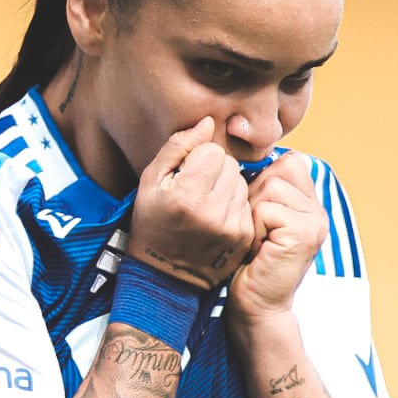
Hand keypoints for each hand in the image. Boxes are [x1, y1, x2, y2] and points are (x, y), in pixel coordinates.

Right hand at [127, 116, 254, 289]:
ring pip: (240, 182)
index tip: (184, 174)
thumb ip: (179, 146)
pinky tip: (215, 216)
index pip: (213, 150)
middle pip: (230, 164)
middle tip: (195, 188)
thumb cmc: (152, 223)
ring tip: (204, 203)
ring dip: (225, 186)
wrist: (163, 276)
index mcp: (187, 196)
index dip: (197, 157)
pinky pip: (246, 202)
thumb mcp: (151, 181)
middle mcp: (213, 212)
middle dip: (213, 169)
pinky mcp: (244, 237)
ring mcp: (232, 227)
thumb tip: (207, 121)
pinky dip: (232, 204)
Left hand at [228, 152, 327, 320]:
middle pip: (277, 170)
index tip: (256, 215)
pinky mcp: (305, 233)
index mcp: (309, 202)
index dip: (262, 180)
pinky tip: (259, 250)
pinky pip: (266, 208)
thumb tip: (246, 152)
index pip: (287, 161)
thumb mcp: (256, 215)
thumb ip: (262, 186)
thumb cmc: (246, 261)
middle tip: (256, 232)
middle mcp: (318, 208)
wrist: (254, 306)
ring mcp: (315, 220)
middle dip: (254, 198)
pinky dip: (254, 228)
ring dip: (252, 214)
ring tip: (257, 241)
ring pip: (270, 187)